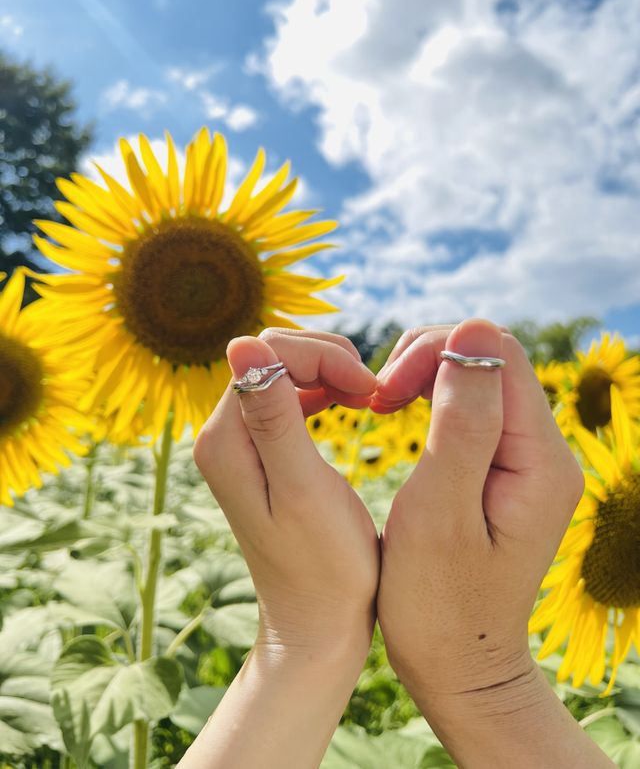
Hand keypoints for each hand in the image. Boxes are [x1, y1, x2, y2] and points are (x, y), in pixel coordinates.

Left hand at [193, 328, 379, 656]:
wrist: (319, 624)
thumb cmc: (323, 567)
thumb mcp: (303, 489)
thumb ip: (273, 416)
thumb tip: (239, 342)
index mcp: (225, 440)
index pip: (268, 352)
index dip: (324, 358)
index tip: (371, 390)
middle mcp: (222, 435)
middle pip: (274, 355)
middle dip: (329, 361)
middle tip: (374, 394)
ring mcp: (240, 443)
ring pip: (285, 370)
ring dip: (330, 374)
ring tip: (369, 400)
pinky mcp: (261, 451)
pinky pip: (290, 395)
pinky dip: (325, 391)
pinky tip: (351, 405)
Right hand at [370, 319, 605, 766]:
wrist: (461, 667)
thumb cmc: (439, 604)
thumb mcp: (439, 512)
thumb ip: (462, 420)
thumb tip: (473, 330)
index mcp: (539, 460)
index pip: (496, 352)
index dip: (433, 353)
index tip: (380, 394)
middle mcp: (547, 451)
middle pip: (491, 356)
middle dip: (427, 359)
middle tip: (376, 400)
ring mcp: (529, 459)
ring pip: (480, 375)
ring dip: (425, 376)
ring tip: (382, 407)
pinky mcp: (508, 469)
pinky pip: (474, 404)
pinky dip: (431, 397)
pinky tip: (402, 416)